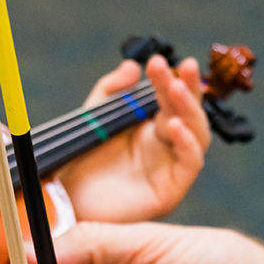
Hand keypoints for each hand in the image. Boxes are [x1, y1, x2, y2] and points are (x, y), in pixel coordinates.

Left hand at [54, 55, 210, 223]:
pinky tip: (175, 125)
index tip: (158, 61)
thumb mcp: (94, 117)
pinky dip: (188, 143)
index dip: (168, 77)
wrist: (67, 202)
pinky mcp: (172, 189)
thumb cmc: (81, 162)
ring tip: (176, 88)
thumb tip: (132, 66)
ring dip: (190, 109)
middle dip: (188, 87)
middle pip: (189, 111)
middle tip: (184, 65)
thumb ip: (111, 90)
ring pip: (197, 133)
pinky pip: (191, 163)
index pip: (170, 96)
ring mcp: (172, 166)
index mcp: (152, 125)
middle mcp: (167, 144)